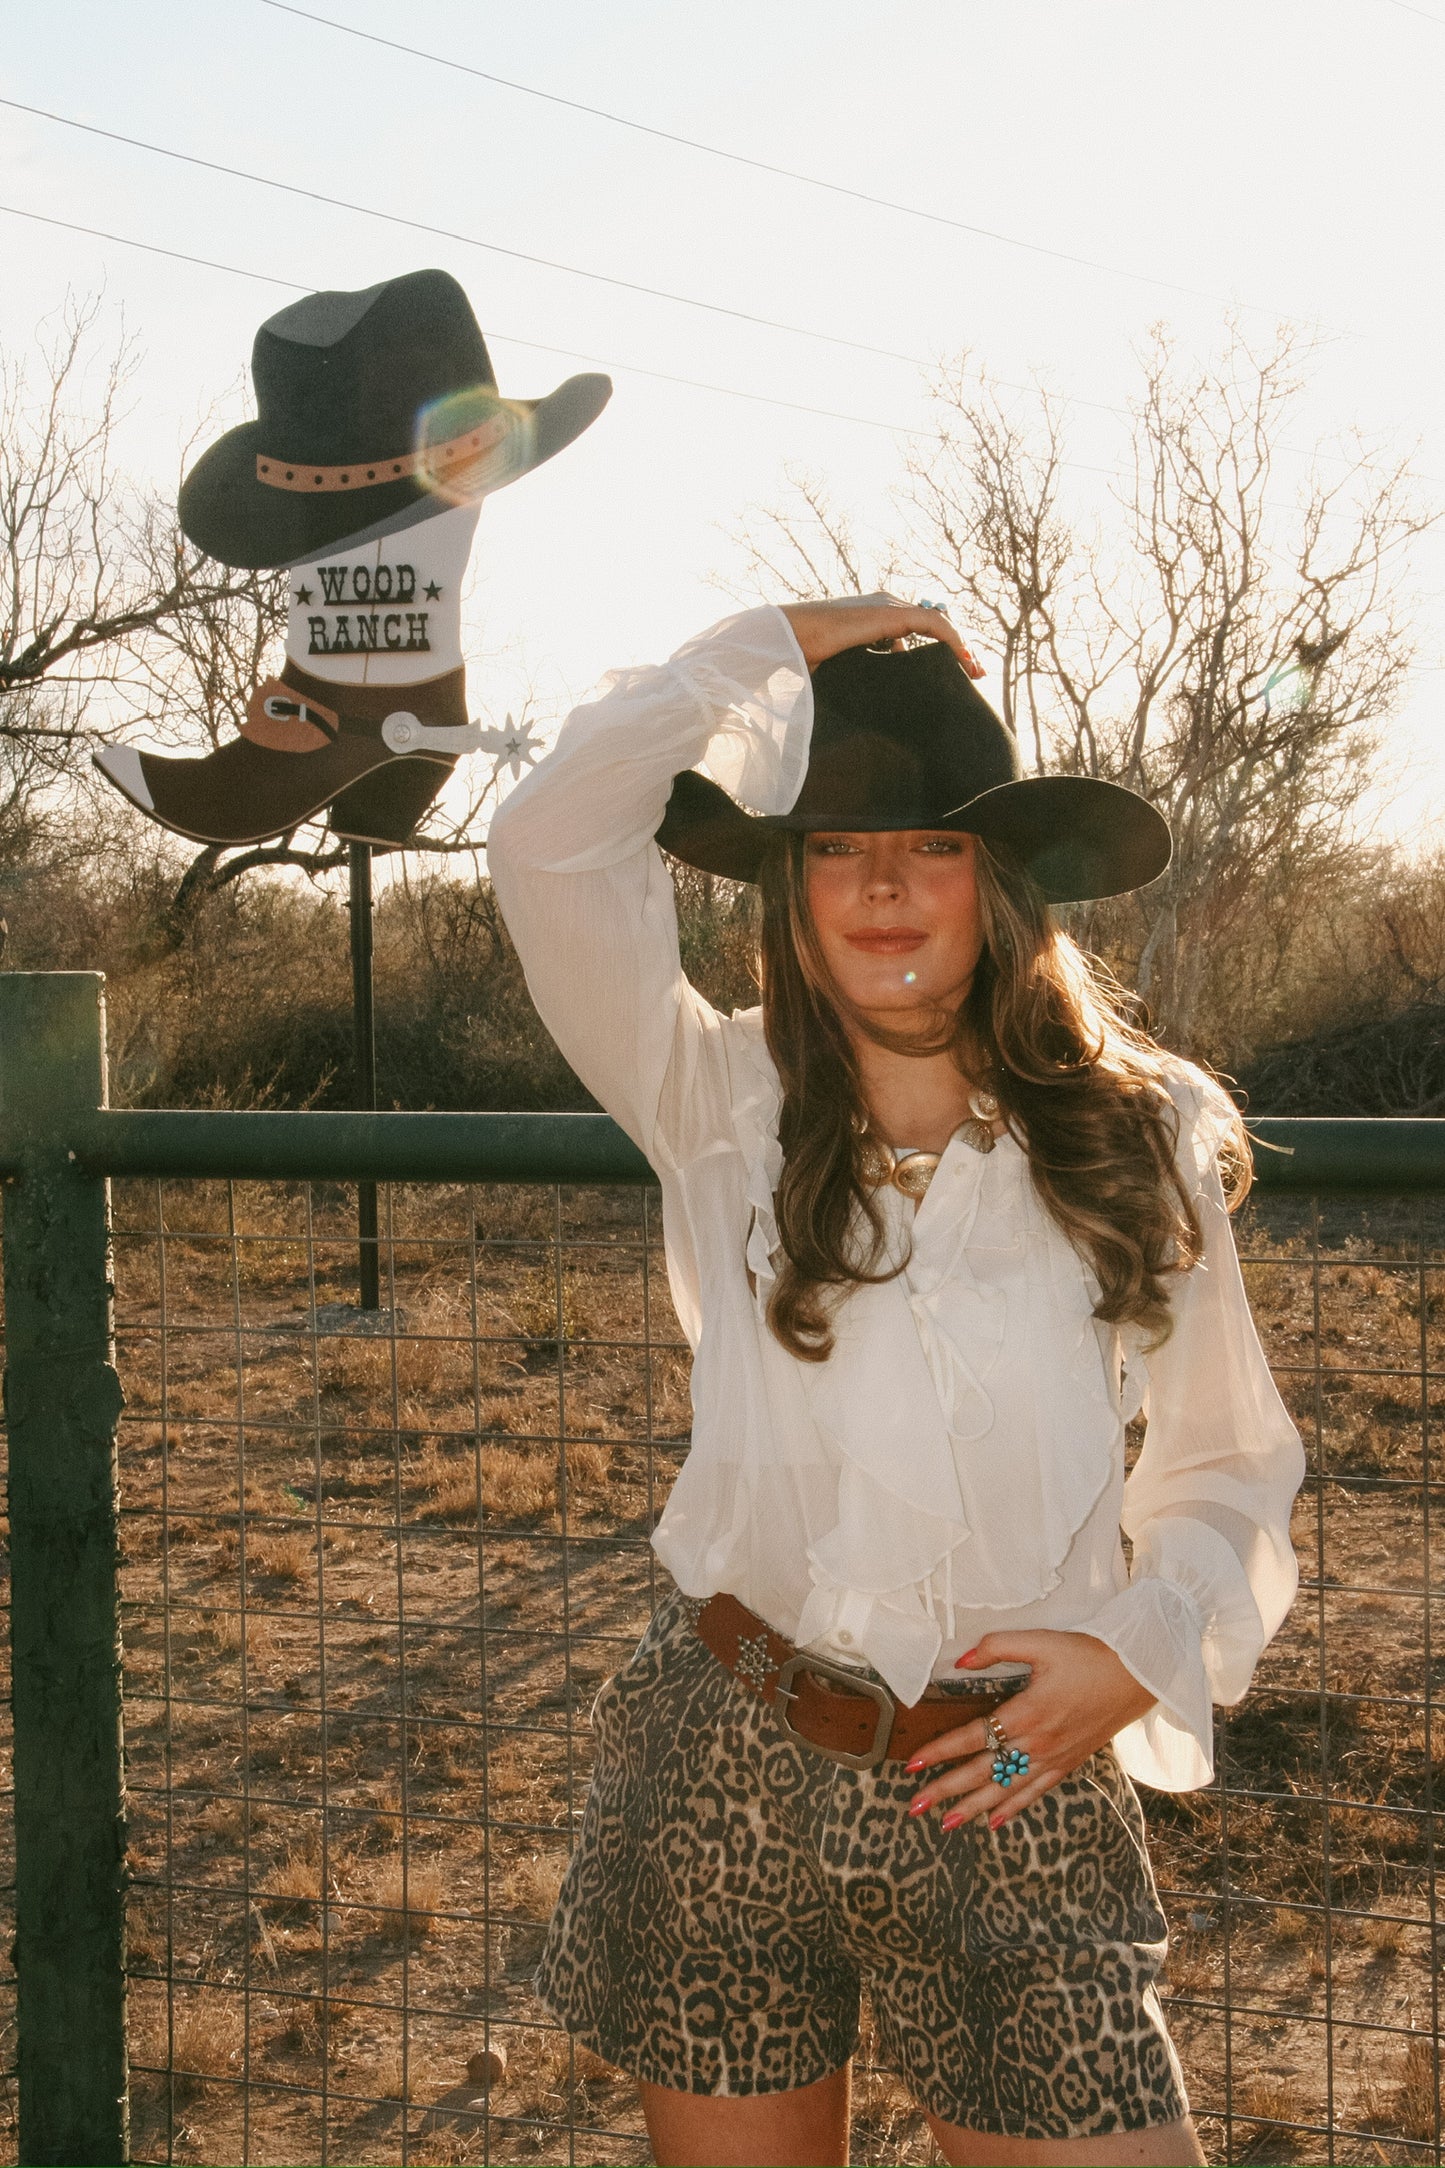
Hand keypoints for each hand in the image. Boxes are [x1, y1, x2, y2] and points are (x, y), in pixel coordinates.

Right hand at [780, 593, 984, 677]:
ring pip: (939, 623)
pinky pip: (933, 623)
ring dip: (960, 646)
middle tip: (976, 672)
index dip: (944, 648)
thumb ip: (871, 667)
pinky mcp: (890, 613)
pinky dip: (952, 640)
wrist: (792, 638)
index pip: (921, 628)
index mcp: (878, 616)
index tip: (960, 670)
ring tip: (974, 670)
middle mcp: (888, 605)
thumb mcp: (850, 664)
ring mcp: (889, 606)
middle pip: (935, 625)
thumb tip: (886, 687)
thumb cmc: (810, 654)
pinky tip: (963, 658)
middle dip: (958, 648)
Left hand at [903, 1631, 1155, 1832]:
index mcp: (1026, 1713)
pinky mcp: (1068, 1763)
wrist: (1137, 1675)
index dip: (941, 1751)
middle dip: (946, 1790)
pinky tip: (994, 1822)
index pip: (973, 1737)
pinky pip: (1036, 1792)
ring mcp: (1053, 1758)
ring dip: (973, 1807)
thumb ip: (997, 1647)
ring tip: (946, 1823)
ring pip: (1006, 1790)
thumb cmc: (1088, 1655)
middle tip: (914, 1806)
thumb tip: (961, 1660)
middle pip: (983, 1772)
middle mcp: (1037, 1743)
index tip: (913, 1763)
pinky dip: (1013, 1808)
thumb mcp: (1041, 1642)